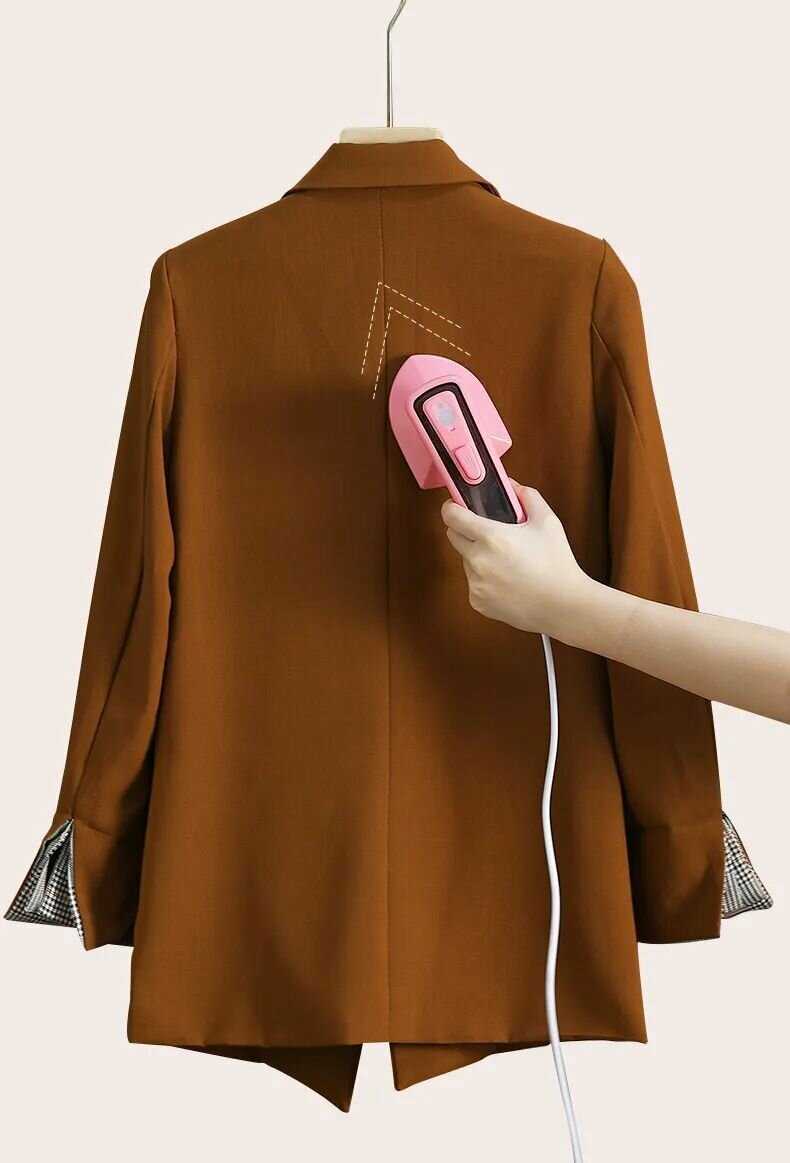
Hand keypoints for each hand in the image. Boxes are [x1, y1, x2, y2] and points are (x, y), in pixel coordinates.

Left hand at [441, 481, 589, 635]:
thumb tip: (511, 486)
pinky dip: (485, 579)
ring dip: (478, 556)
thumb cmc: (557, 563)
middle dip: (466, 530)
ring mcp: (475, 584)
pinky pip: (473, 582)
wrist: (563, 605)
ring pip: (466, 560)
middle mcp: (478, 561)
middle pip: (453, 536)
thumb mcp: (547, 521)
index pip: (451, 516)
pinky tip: (508, 581)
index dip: (452, 507)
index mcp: (491, 537)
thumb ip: (527, 496)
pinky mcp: (477, 601)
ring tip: (508, 562)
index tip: (456, 506)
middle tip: (490, 533)